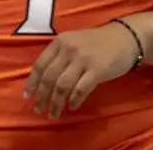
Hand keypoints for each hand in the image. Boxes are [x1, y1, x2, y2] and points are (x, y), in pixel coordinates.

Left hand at [23, 22, 140, 118]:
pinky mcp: (98, 69)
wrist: (125, 38)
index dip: (32, 82)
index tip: (27, 96)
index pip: (39, 64)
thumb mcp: (73, 42)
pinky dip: (74, 100)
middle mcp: (68, 49)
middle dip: (42, 97)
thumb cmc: (97, 43)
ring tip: (54, 114)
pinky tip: (72, 106)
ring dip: (56, 103)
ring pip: (62, 85)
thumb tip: (42, 81)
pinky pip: (81, 89)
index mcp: (59, 42)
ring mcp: (83, 59)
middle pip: (49, 78)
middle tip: (39, 110)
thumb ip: (59, 57)